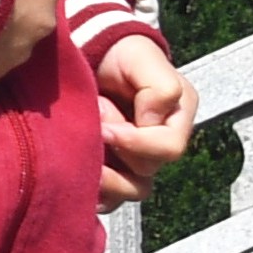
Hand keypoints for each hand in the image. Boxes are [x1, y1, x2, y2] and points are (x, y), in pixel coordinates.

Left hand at [95, 33, 193, 206]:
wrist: (92, 54)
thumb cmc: (121, 54)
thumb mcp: (144, 59)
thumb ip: (160, 87)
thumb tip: (151, 121)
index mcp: (177, 119)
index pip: (168, 148)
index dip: (135, 142)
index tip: (104, 126)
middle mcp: (159, 145)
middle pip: (145, 174)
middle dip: (114, 152)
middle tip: (91, 127)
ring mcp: (134, 161)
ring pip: (128, 192)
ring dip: (102, 179)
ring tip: (78, 153)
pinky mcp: (111, 169)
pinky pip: (107, 197)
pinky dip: (92, 192)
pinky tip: (75, 176)